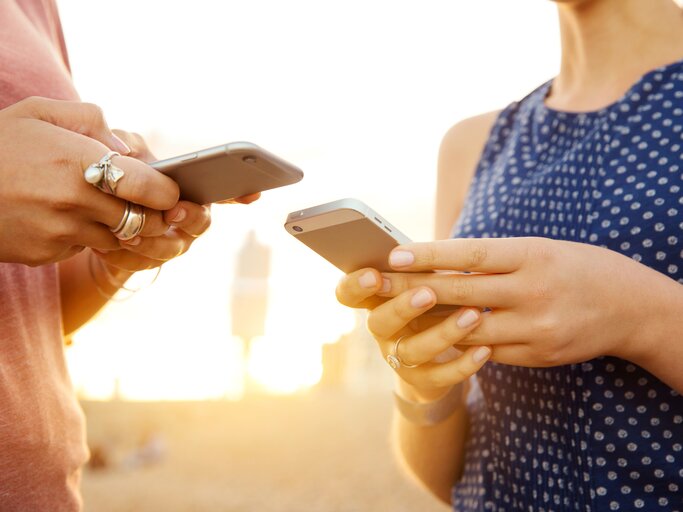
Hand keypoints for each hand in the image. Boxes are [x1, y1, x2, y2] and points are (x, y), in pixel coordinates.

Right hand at [0, 97, 177, 264]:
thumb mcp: (40, 113)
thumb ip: (92, 122)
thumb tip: (129, 149)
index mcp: (80, 162)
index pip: (152, 188)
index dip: (168, 192)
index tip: (172, 191)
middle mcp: (75, 202)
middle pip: (143, 221)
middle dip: (151, 214)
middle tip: (145, 203)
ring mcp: (60, 233)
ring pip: (116, 239)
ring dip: (117, 226)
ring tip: (94, 204)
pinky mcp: (45, 254)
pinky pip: (82, 249)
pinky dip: (83, 236)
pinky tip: (61, 217)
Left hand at [95, 131, 259, 271]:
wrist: (88, 215)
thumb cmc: (113, 177)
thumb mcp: (117, 153)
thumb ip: (124, 143)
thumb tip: (128, 149)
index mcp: (191, 190)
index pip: (224, 191)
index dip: (240, 193)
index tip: (252, 193)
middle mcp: (188, 220)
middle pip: (201, 222)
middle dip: (189, 217)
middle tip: (172, 211)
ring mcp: (170, 244)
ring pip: (170, 249)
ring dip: (151, 241)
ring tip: (127, 231)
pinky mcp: (145, 263)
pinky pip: (140, 264)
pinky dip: (123, 255)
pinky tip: (105, 244)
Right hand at [336, 269, 491, 401]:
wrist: (441, 355)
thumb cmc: (435, 300)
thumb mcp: (425, 280)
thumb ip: (419, 268)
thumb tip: (428, 250)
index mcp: (375, 299)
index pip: (347, 293)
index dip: (355, 285)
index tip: (374, 274)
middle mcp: (381, 330)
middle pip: (379, 322)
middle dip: (402, 307)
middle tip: (428, 293)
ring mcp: (398, 357)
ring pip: (412, 350)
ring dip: (443, 333)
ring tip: (473, 315)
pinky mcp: (423, 381)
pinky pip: (441, 376)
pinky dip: (464, 364)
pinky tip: (485, 349)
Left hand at [379, 237, 670, 367]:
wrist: (630, 307)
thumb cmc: (576, 267)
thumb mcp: (538, 249)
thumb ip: (494, 258)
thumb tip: (437, 263)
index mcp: (533, 255)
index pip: (472, 253)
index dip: (430, 254)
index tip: (393, 253)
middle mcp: (533, 291)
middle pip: (461, 291)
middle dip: (411, 288)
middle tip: (373, 282)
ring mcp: (536, 328)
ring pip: (467, 329)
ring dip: (426, 322)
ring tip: (392, 314)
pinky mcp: (538, 355)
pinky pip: (487, 352)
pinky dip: (457, 344)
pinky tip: (429, 338)